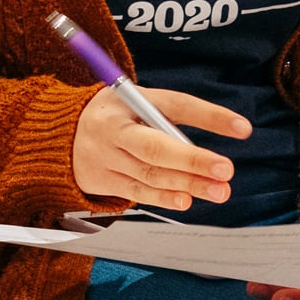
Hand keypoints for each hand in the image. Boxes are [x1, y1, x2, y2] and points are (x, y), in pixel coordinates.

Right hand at [71, 83, 250, 211]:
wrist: (57, 137)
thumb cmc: (112, 117)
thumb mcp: (134, 104)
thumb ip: (166, 121)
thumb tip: (203, 149)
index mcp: (129, 99)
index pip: (176, 105)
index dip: (210, 116)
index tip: (242, 129)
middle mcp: (115, 128)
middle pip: (156, 146)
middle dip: (193, 160)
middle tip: (225, 170)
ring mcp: (106, 157)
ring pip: (150, 173)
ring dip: (187, 184)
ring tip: (218, 191)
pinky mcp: (102, 180)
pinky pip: (137, 191)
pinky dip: (163, 196)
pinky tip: (186, 199)